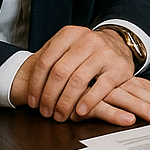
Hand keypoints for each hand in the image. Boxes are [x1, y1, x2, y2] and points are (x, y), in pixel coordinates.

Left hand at [12, 25, 145, 121]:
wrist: (120, 43)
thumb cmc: (87, 51)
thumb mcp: (67, 46)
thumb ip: (49, 59)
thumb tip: (29, 87)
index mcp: (70, 34)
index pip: (46, 61)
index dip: (36, 85)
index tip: (33, 102)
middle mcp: (88, 40)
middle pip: (60, 72)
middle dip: (49, 96)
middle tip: (46, 112)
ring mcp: (105, 53)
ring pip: (79, 80)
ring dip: (66, 102)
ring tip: (60, 115)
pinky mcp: (119, 67)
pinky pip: (101, 87)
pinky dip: (88, 101)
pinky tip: (79, 111)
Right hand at [72, 76, 149, 126]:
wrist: (46, 71)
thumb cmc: (78, 79)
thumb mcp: (107, 83)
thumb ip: (134, 85)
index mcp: (115, 78)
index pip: (139, 87)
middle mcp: (108, 82)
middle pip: (135, 93)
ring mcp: (96, 90)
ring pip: (122, 98)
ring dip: (140, 108)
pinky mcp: (82, 100)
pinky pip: (100, 107)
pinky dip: (114, 114)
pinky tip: (127, 119)